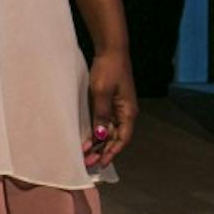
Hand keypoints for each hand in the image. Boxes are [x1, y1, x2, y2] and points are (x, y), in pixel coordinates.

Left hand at [83, 51, 136, 169]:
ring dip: (98, 144)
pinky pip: (104, 123)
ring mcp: (118, 108)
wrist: (111, 51)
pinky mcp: (110, 103)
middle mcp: (125, 113)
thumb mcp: (101, 92)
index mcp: (128, 112)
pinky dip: (97, 132)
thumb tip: (101, 136)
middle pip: (115, 138)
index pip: (122, 139)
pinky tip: (87, 139)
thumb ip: (101, 114)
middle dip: (103, 151)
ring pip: (109, 132)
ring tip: (85, 155)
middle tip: (87, 163)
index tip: (100, 162)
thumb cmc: (108, 70)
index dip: (111, 152)